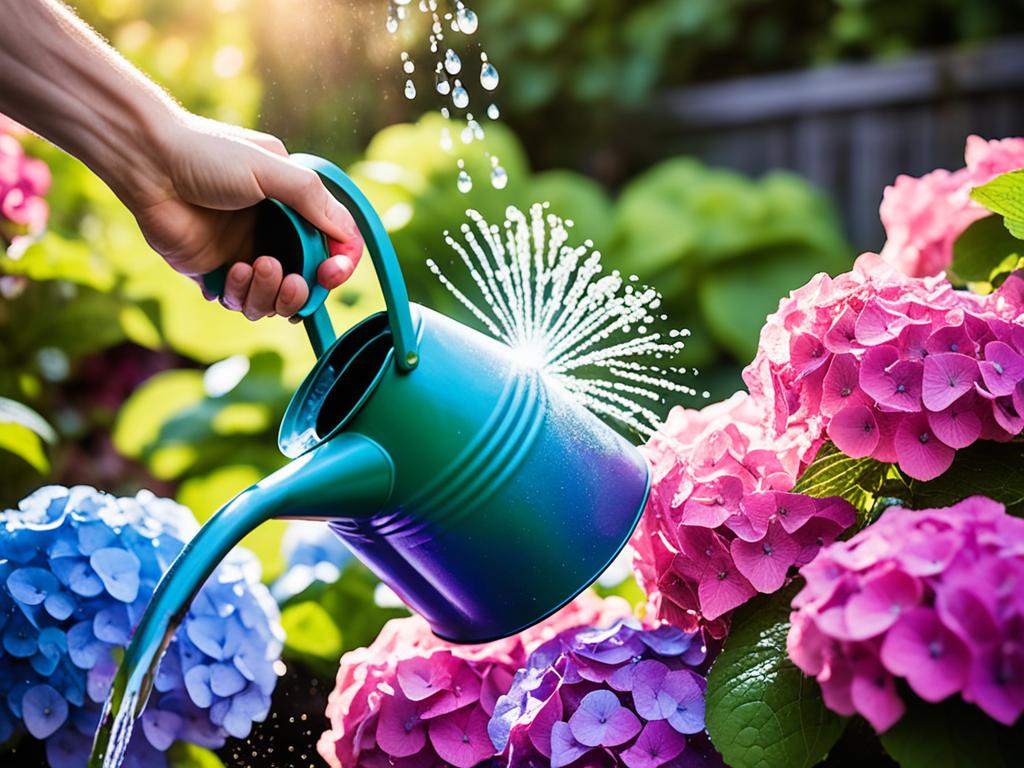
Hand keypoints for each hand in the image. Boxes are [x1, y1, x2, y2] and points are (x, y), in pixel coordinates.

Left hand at [127, 113, 363, 319]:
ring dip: (273, 293)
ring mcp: (244, 255)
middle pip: (306, 280)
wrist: (148, 162)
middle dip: (305, 288)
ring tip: (259, 267)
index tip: (332, 271)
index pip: (330, 244)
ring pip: (274, 299)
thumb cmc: (207, 155)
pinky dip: (243, 293)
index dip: (337, 263)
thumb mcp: (272, 168)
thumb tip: (347, 235)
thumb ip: (314, 200)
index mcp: (291, 206)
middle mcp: (271, 233)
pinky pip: (241, 302)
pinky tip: (233, 270)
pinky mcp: (215, 274)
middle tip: (297, 282)